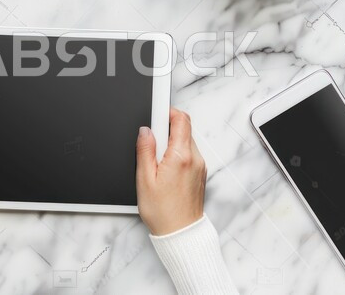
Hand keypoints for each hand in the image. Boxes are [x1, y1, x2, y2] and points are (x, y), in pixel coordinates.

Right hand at [136, 108, 206, 235]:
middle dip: (166, 129)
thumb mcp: (144, 179)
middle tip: (150, 145)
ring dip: (171, 142)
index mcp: (181, 156)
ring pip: (185, 141)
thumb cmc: (163, 212)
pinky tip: (164, 169)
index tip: (155, 113)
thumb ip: (145, 150)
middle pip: (183, 128)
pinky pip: (188, 154)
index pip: (180, 119)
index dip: (166, 111)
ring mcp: (199, 166)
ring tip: (156, 162)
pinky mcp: (199, 173)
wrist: (181, 234)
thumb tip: (144, 131)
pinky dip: (176, 153)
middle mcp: (195, 158)